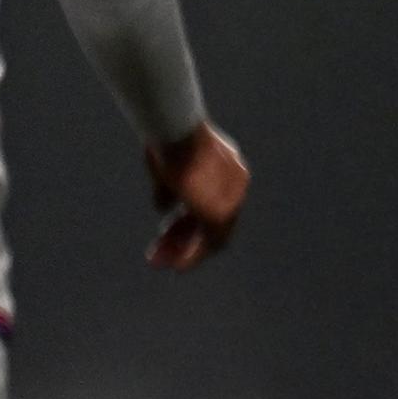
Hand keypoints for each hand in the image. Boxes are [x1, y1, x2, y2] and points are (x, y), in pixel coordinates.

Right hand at [145, 120, 247, 270]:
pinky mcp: (219, 214)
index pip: (207, 198)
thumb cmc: (169, 139)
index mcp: (226, 167)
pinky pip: (210, 242)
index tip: (167, 229)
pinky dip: (193, 255)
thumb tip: (162, 207)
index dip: (185, 216)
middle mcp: (234, 185)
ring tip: (167, 264)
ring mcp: (230, 200)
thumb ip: (167, 187)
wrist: (178, 134)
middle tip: (164, 253)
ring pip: (211, 234)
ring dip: (187, 250)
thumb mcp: (166, 163)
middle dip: (184, 238)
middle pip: (209, 219)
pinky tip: (178, 265)